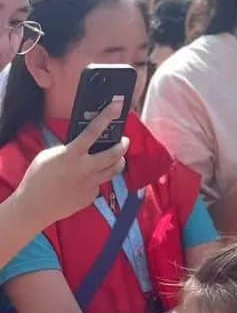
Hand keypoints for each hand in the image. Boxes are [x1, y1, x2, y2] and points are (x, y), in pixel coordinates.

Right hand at [16, 101, 129, 224]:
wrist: (36, 205)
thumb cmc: (38, 178)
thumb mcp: (50, 155)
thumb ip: (68, 150)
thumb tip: (81, 147)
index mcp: (72, 154)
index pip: (93, 131)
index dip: (106, 117)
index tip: (117, 106)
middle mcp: (86, 168)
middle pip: (114, 154)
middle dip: (122, 145)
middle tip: (124, 140)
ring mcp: (92, 183)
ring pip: (115, 169)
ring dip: (119, 161)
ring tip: (117, 156)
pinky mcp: (93, 195)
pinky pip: (100, 183)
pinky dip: (97, 178)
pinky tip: (87, 179)